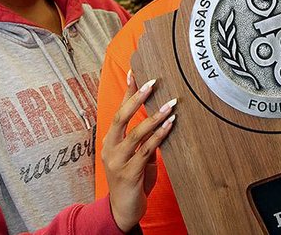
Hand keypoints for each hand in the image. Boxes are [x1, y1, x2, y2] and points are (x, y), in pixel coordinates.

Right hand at [101, 72, 175, 231]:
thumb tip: (159, 116)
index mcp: (110, 140)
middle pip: (121, 117)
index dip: (127, 91)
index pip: (118, 110)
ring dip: (154, 117)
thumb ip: (142, 138)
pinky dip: (158, 136)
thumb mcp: (135, 155)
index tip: (134, 71)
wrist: (122, 210)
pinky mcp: (129, 173)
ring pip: (135, 133)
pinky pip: (146, 150)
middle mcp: (110, 148)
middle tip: (153, 82)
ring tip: (170, 104)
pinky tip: (170, 126)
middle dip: (137, 98)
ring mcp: (117, 161)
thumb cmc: (131, 180)